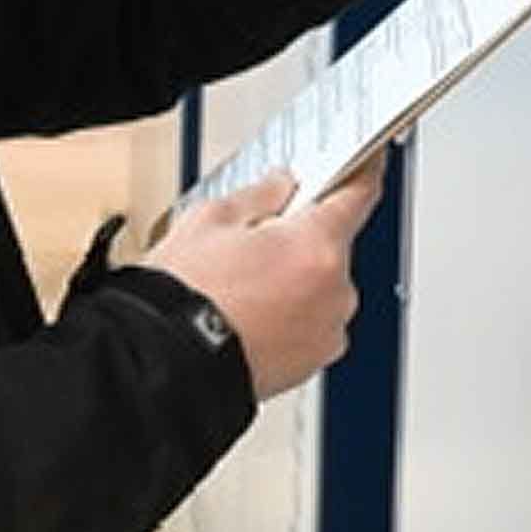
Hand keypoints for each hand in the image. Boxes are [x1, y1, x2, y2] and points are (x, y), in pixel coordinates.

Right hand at [139, 158, 385, 400]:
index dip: (362, 172)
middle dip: (303, 240)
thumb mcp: (211, 220)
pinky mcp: (313, 362)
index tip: (365, 164)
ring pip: (322, 287)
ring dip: (296, 282)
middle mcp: (336, 292)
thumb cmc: (183, 299)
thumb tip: (281, 187)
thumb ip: (260, 194)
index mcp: (318, 247)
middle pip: (333, 246)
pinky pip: (312, 324)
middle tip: (255, 244)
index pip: (359, 194)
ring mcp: (328, 331)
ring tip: (242, 289)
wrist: (165, 367)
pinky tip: (249, 316)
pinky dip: (291, 317)